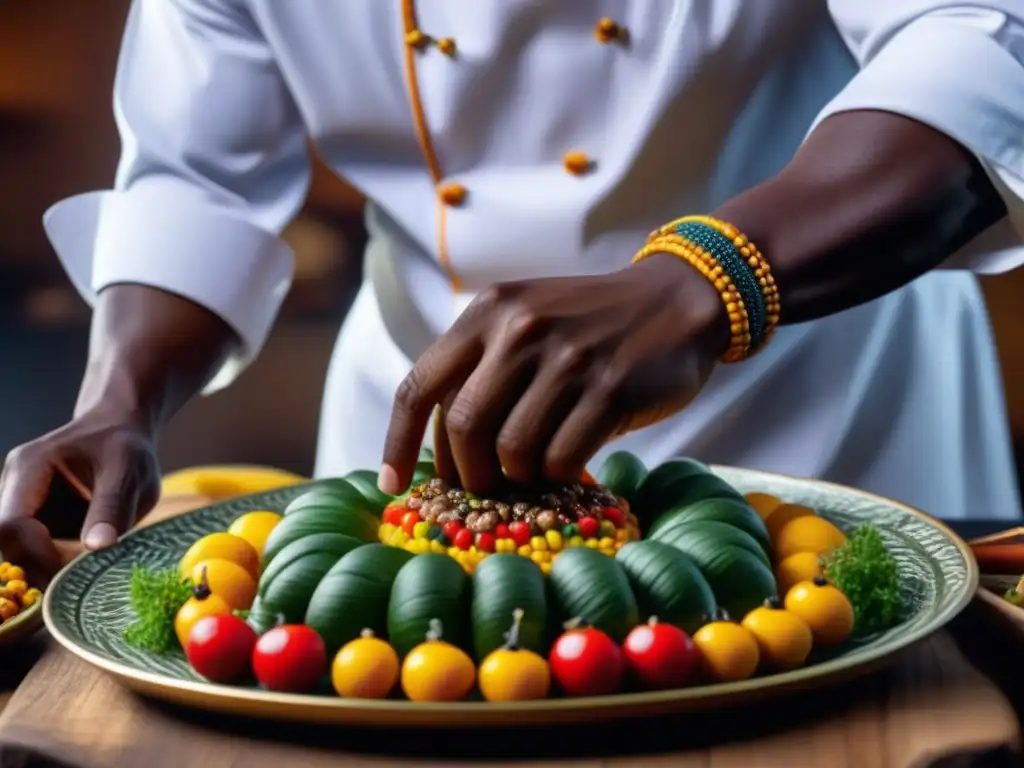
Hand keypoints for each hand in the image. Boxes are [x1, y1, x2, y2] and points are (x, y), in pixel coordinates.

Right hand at [0, 407, 159, 583]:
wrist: (122, 427)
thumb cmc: (126, 444)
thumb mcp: (128, 469)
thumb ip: (112, 506)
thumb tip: (98, 547)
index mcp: (30, 466)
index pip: (11, 523)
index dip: (39, 553)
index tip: (80, 564)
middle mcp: (14, 485)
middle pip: (9, 543)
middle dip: (45, 566)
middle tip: (87, 577)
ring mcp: (20, 502)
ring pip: (19, 551)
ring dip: (51, 567)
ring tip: (90, 570)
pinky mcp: (34, 516)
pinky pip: (34, 550)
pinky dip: (56, 562)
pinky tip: (84, 564)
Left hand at [380, 254, 728, 494]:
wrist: (675, 300)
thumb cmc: (587, 324)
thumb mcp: (524, 319)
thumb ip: (479, 367)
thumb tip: (435, 449)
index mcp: (488, 312)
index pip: (420, 386)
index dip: (398, 443)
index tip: (394, 485)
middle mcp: (521, 328)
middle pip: (463, 429)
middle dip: (468, 474)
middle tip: (486, 489)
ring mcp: (569, 358)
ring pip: (512, 451)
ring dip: (519, 477)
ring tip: (535, 472)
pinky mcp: (611, 389)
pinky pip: (561, 458)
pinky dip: (558, 475)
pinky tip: (570, 465)